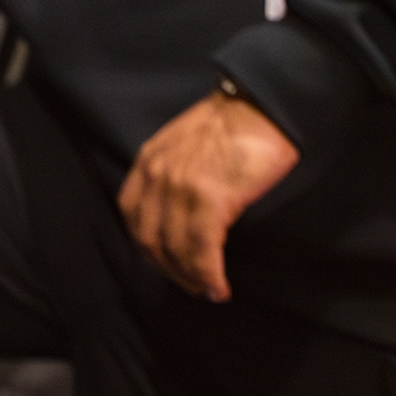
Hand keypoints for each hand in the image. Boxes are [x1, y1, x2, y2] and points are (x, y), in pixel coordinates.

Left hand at [117, 87, 297, 302]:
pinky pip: (202, 247)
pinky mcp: (210, 197)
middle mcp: (157, 174)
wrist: (263, 104)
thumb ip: (175, 173)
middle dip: (168, 269)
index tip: (168, 263)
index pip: (132, 214)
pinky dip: (208, 273)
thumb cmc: (234, 125)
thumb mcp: (186, 145)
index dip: (148, 246)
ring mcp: (181, 186)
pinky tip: (219, 287)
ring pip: (175, 248)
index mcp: (149, 161)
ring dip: (191, 278)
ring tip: (209, 292)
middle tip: (191, 286)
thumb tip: (183, 211)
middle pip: (148, 237)